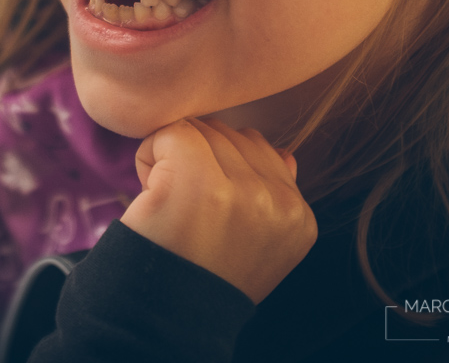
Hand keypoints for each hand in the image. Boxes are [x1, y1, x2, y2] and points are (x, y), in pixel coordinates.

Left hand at [120, 117, 317, 303]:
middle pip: (229, 133)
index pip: (260, 148)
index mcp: (299, 217)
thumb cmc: (198, 276)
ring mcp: (242, 194)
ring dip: (173, 155)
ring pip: (201, 129)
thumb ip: (274, 194)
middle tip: (181, 205)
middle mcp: (280, 204)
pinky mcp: (199, 184)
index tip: (206, 209)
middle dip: (198, 157)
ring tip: (169, 201)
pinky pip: (172, 132)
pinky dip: (149, 153)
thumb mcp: (258, 244)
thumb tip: (284, 154)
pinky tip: (150, 190)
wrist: (161, 320)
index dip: (220, 167)